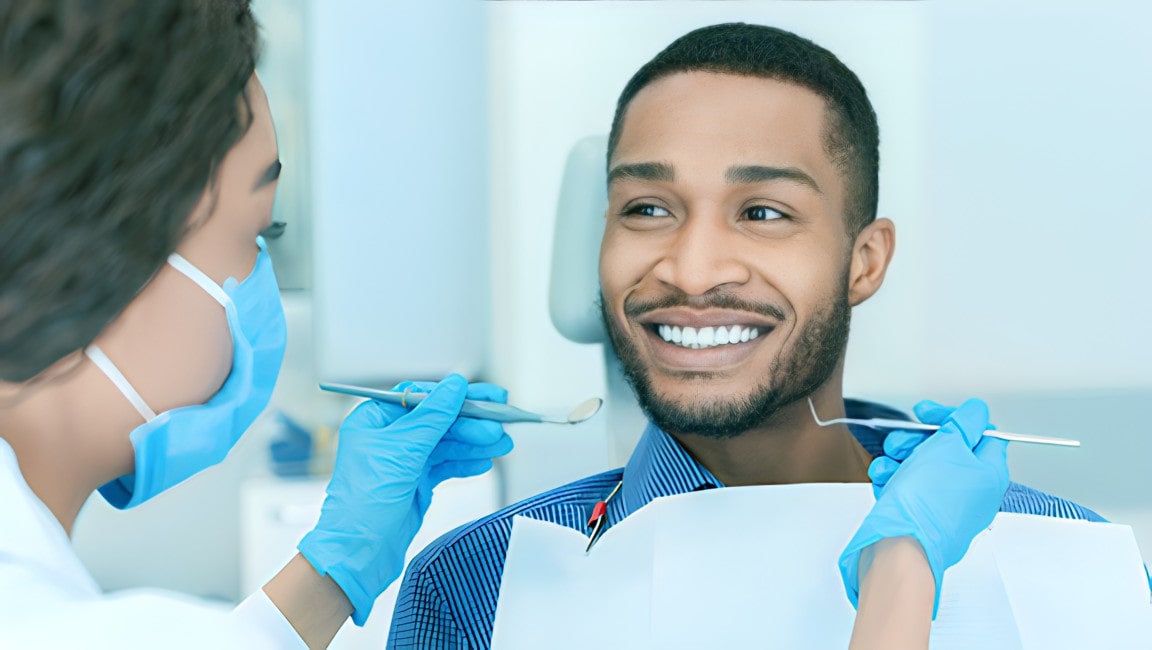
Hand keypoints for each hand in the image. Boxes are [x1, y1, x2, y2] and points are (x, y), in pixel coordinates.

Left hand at [297, 374, 512, 624]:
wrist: (358, 554)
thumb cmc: (363, 503)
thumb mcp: (401, 451)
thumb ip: (432, 417)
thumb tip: (454, 385)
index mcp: (375, 420)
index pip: (421, 397)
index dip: (455, 396)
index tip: (484, 396)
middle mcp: (389, 437)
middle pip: (439, 420)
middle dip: (471, 424)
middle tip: (499, 425)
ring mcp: (404, 461)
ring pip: (447, 444)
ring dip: (475, 443)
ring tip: (502, 444)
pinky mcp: (416, 482)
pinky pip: (446, 466)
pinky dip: (466, 463)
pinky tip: (484, 461)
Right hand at [839, 398, 1009, 615]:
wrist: (901, 546)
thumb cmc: (928, 502)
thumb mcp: (949, 446)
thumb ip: (964, 422)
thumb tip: (976, 412)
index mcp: (988, 474)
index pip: (980, 433)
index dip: (952, 418)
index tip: (928, 414)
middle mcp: (971, 491)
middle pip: (946, 449)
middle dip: (917, 440)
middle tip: (903, 442)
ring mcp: (945, 506)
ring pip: (922, 467)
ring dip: (900, 458)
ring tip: (889, 463)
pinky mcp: (921, 516)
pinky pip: (907, 488)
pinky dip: (893, 478)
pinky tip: (884, 479)